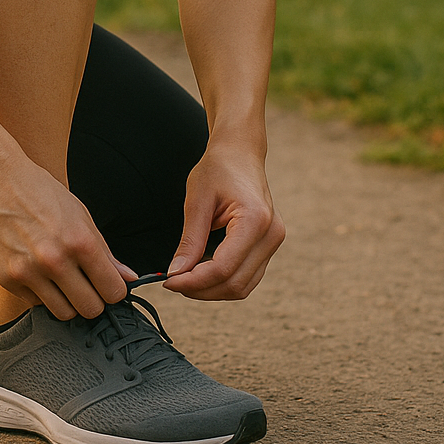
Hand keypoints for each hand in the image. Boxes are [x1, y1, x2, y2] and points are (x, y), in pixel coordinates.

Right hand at [0, 155, 136, 319]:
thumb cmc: (38, 191)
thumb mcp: (78, 213)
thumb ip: (104, 250)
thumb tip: (128, 277)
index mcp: (80, 241)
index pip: (113, 291)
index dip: (113, 290)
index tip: (106, 284)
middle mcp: (54, 259)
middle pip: (90, 309)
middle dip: (92, 300)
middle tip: (85, 286)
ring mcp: (28, 271)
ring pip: (63, 313)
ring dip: (67, 301)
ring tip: (61, 281)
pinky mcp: (6, 278)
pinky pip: (35, 303)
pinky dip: (40, 293)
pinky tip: (37, 272)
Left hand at [162, 138, 284, 300]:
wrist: (240, 153)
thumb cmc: (218, 169)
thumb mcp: (196, 201)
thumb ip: (190, 240)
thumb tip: (176, 273)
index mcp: (255, 220)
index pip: (224, 268)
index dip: (194, 281)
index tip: (169, 282)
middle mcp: (271, 234)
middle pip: (236, 283)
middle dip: (202, 290)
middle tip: (173, 283)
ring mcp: (274, 241)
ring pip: (244, 286)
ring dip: (213, 290)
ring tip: (185, 280)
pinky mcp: (269, 244)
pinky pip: (247, 275)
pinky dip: (223, 280)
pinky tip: (201, 273)